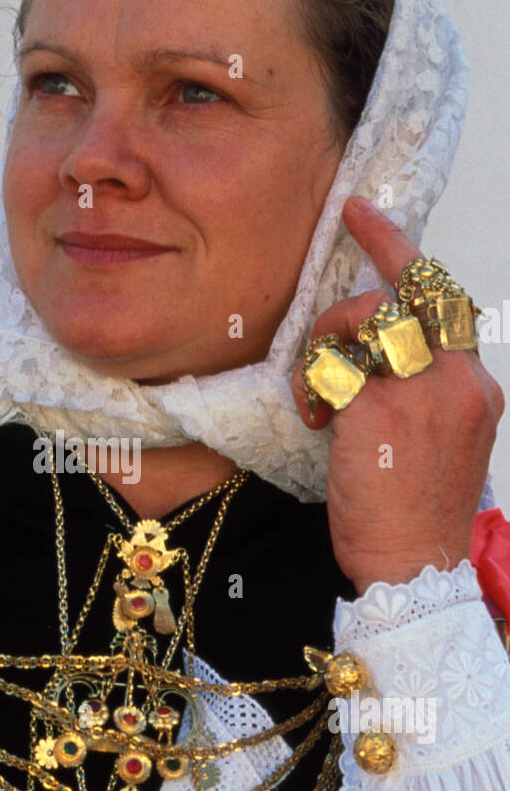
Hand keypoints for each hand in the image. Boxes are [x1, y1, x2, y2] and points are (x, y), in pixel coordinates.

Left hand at [290, 198, 504, 595]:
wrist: (416, 573)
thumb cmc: (419, 520)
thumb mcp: (446, 447)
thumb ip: (427, 396)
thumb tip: (375, 361)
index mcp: (477, 389)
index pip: (445, 303)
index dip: (403, 254)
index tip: (368, 217)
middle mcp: (458, 382)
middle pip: (405, 295)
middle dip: (361, 285)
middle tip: (332, 280)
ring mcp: (421, 394)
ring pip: (366, 320)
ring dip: (328, 342)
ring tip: (318, 392)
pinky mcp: (377, 413)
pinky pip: (332, 368)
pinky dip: (313, 387)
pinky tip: (315, 420)